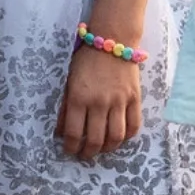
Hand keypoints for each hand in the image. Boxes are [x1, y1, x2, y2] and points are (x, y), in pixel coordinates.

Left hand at [58, 43, 142, 159]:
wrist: (113, 39)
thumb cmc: (86, 60)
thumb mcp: (68, 80)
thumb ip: (65, 106)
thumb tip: (60, 131)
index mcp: (79, 97)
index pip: (74, 133)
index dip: (71, 147)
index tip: (70, 151)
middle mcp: (99, 102)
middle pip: (95, 139)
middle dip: (88, 152)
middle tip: (85, 155)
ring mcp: (119, 101)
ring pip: (116, 137)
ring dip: (108, 149)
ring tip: (102, 149)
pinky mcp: (134, 98)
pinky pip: (134, 125)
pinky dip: (127, 137)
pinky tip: (120, 138)